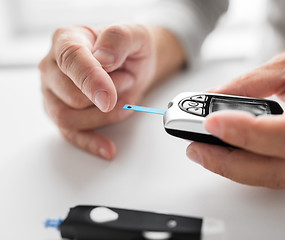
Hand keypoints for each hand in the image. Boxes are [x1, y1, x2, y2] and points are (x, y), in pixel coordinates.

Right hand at [39, 24, 156, 158]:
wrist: (132, 64)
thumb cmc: (128, 49)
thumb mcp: (134, 35)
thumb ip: (118, 38)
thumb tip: (103, 58)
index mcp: (67, 40)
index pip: (70, 60)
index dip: (91, 80)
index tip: (109, 96)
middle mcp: (53, 67)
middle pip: (72, 96)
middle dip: (109, 95)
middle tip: (126, 80)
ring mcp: (54, 93)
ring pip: (69, 118)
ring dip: (105, 115)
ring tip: (123, 99)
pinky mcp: (62, 113)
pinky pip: (70, 134)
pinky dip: (90, 142)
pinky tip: (107, 148)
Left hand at [186, 52, 284, 187]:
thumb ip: (248, 83)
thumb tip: (210, 98)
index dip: (248, 133)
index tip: (212, 122)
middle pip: (279, 168)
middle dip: (229, 162)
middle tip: (196, 147)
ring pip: (275, 178)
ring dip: (232, 169)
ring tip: (202, 152)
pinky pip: (275, 175)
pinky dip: (245, 168)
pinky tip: (225, 156)